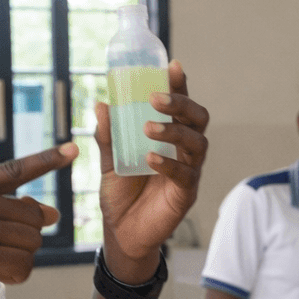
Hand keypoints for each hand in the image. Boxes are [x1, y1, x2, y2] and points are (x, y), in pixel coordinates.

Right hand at [0, 145, 74, 298]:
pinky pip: (22, 265)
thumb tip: (51, 212)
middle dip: (26, 240)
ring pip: (31, 242)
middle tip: (1, 256)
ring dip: (20, 261)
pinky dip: (16, 277)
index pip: (13, 170)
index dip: (46, 161)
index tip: (72, 150)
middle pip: (32, 215)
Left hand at [94, 61, 209, 282]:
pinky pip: (185, 175)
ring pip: (197, 144)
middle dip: (181, 104)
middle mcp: (183, 151)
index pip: (180, 105)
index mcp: (168, 137)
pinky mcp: (186, 195)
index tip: (171, 66)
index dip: (179, 85)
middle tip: (156, 98)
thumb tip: (101, 103)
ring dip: (174, 130)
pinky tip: (150, 159)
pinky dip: (169, 164)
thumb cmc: (120, 194)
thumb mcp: (109, 161)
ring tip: (148, 128)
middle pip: (198, 119)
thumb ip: (107, 135)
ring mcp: (189, 172)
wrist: (121, 232)